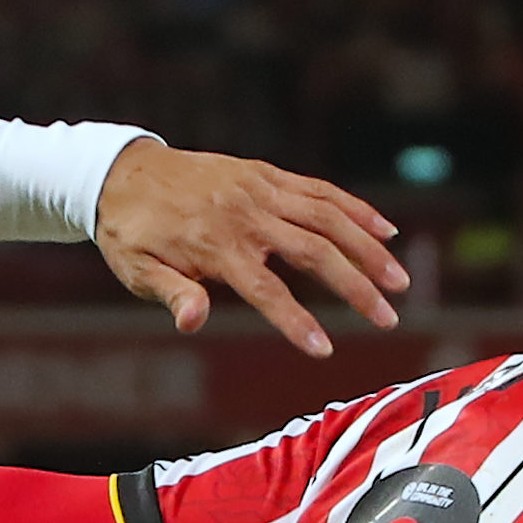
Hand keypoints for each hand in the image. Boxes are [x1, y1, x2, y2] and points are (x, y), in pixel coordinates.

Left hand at [93, 139, 412, 358]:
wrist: (123, 173)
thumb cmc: (133, 233)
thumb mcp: (138, 271)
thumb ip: (172, 294)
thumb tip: (193, 322)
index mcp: (216, 246)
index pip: (266, 290)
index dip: (296, 320)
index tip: (325, 349)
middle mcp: (246, 214)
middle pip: (313, 251)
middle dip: (356, 286)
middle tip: (388, 319)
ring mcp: (260, 189)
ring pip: (328, 217)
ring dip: (368, 248)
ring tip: (399, 280)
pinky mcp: (267, 174)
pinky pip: (319, 190)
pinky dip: (355, 209)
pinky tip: (384, 230)